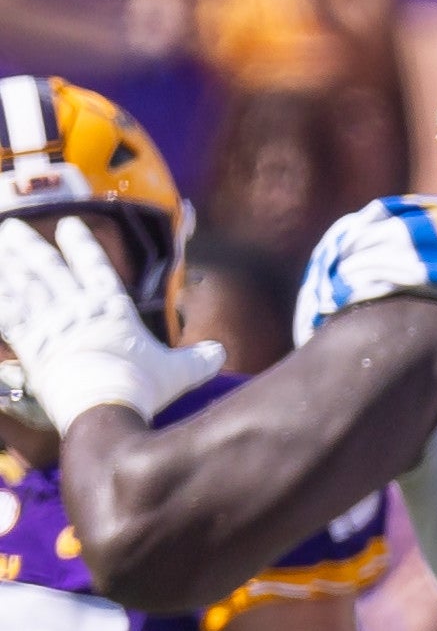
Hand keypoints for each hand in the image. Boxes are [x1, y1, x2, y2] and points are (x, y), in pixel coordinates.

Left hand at [0, 217, 218, 437]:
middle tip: (12, 230)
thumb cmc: (141, 387)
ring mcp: (51, 324)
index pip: (94, 266)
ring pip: (23, 285)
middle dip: (29, 247)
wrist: (102, 406)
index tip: (69, 225)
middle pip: (48, 269)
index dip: (81, 244)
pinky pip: (6, 314)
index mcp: (112, 308)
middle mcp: (78, 308)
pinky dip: (0, 297)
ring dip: (8, 263)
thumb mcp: (178, 372)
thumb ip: (198, 360)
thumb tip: (221, 353)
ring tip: (0, 245)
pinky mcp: (29, 344)